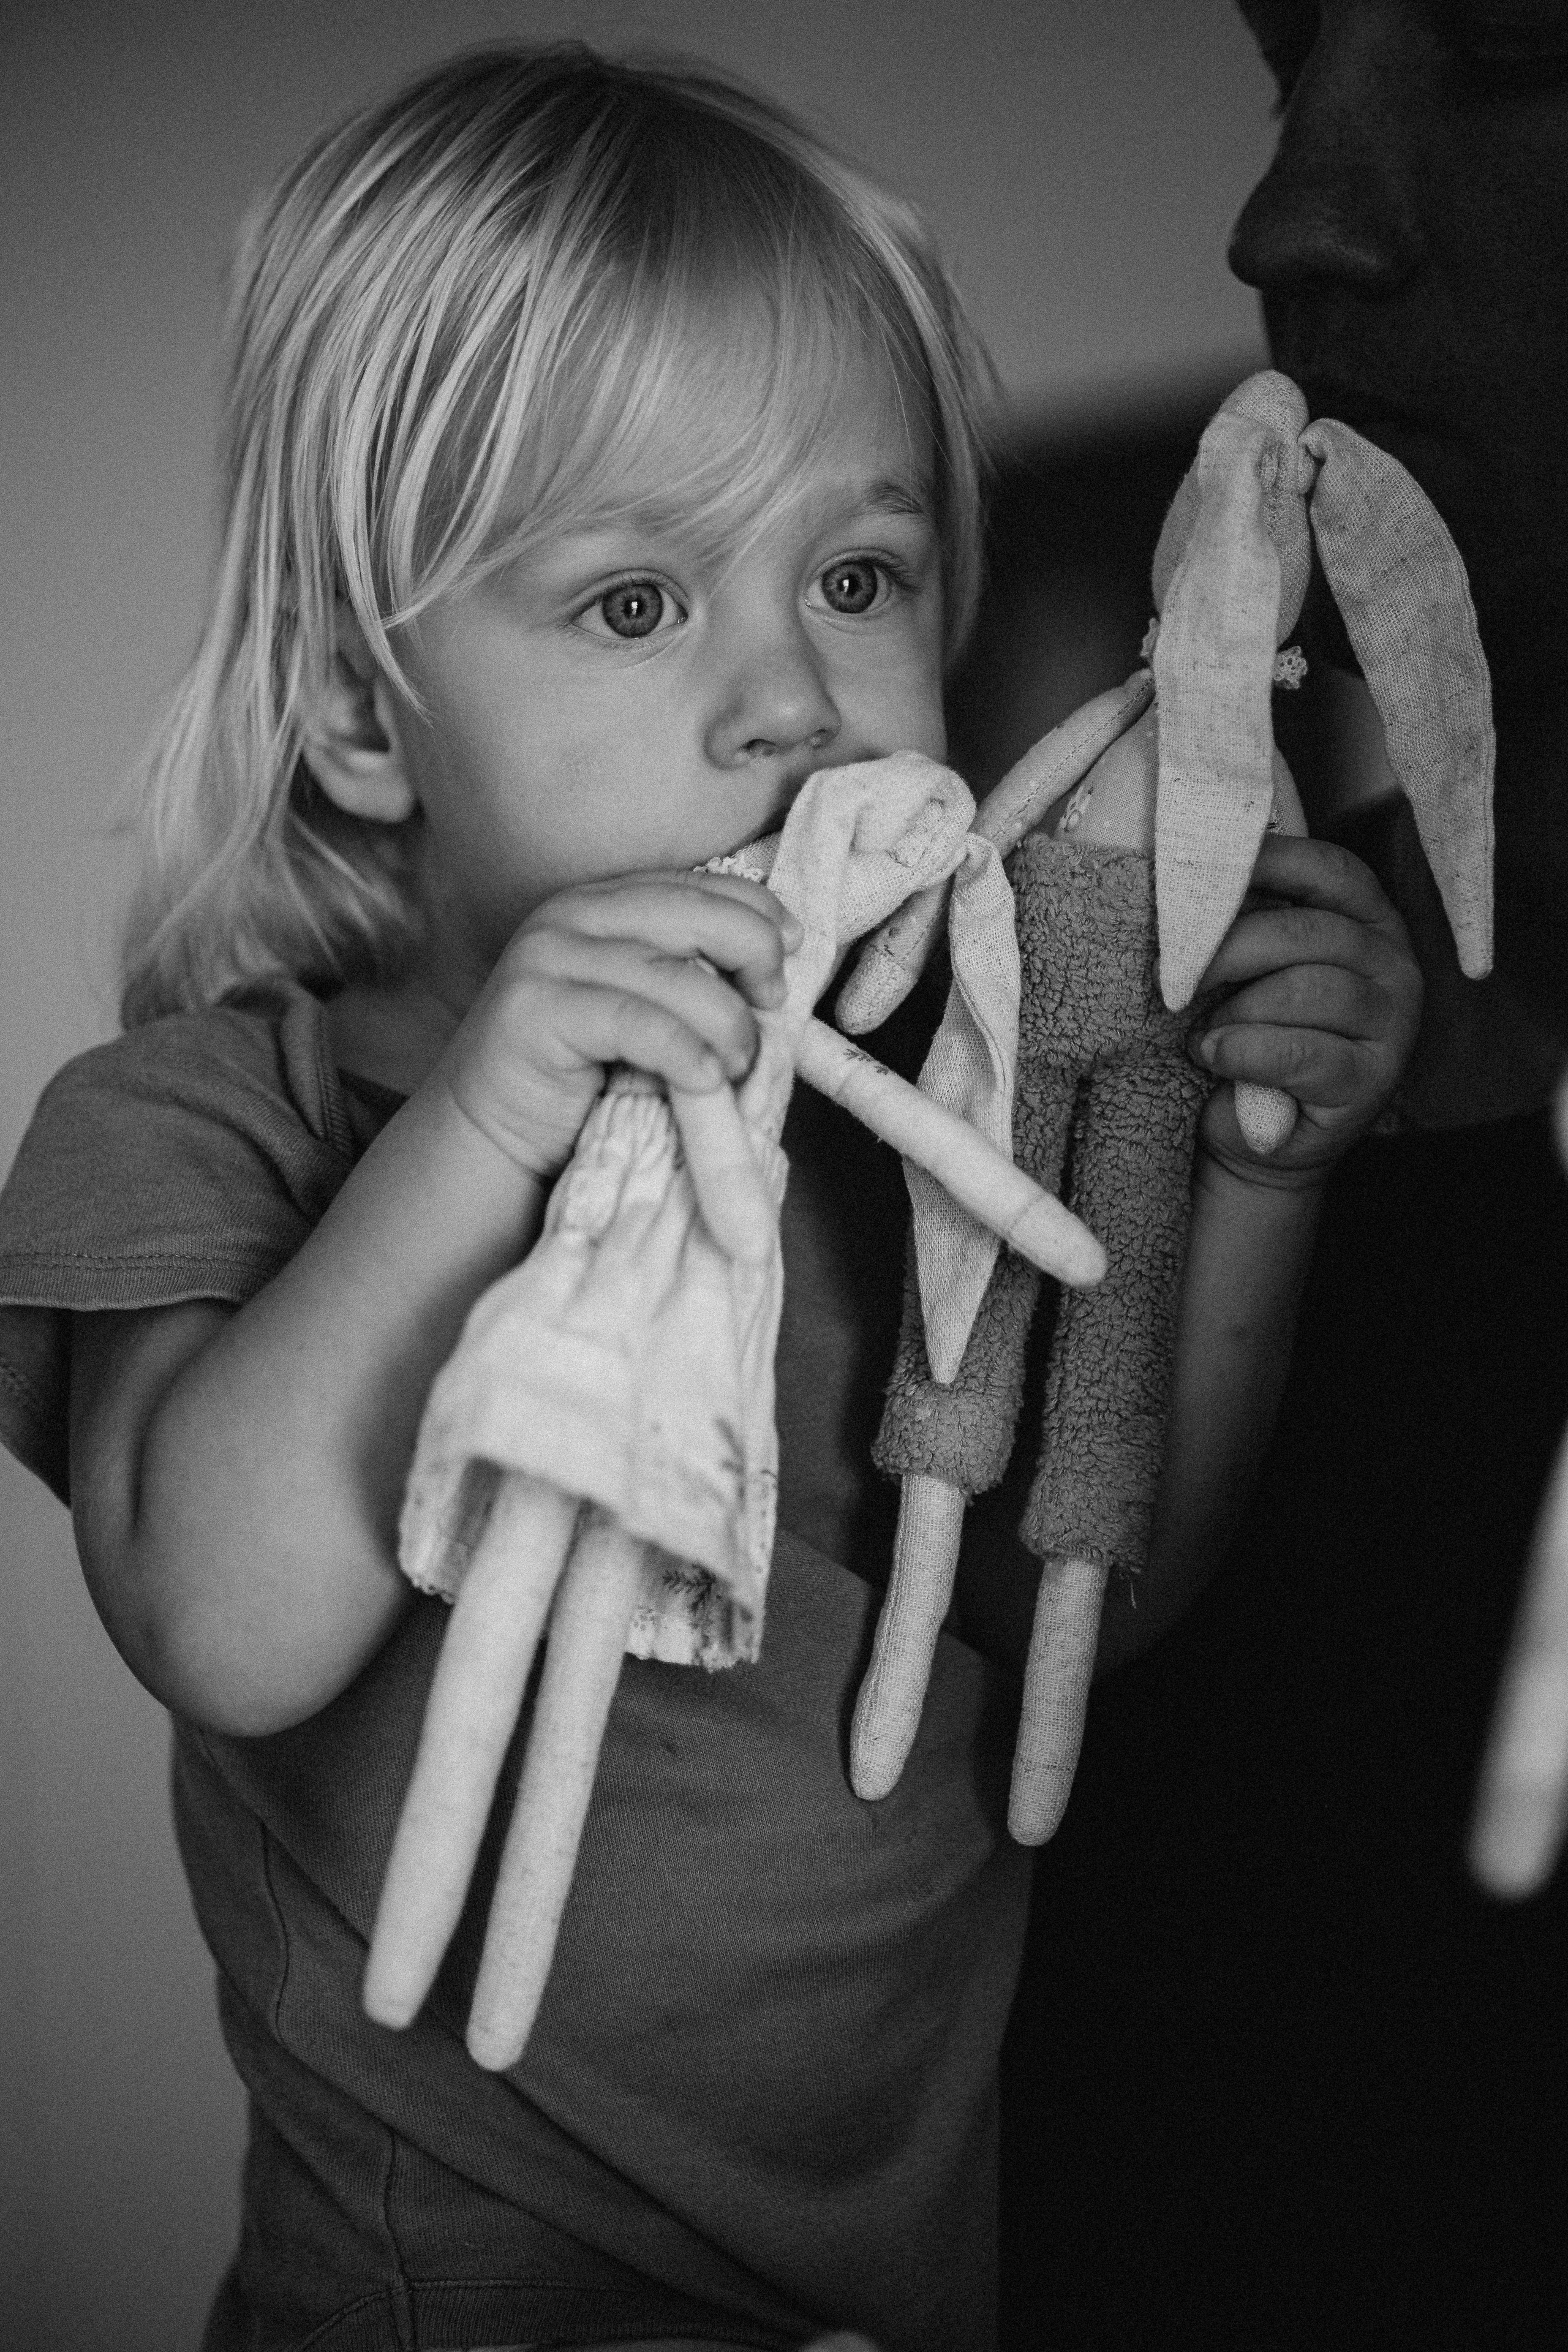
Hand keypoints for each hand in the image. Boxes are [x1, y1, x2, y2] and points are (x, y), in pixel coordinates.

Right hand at [439, 870, 800, 1181]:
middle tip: (771, 1008)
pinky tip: (703, 1079)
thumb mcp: (650, 1016)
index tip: (791, 952)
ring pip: (673, 974)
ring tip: (738, 1065)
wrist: (493, 1141)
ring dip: (725, 1022)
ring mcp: (547, 957)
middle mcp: (572, 915)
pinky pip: (636, 1021)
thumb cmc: (584, 1083)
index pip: (700, 884)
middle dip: (752, 955)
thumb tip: (776, 975)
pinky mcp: (534, 1009)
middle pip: (694, 914)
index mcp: (605, 902)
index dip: (758, 913)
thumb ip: (694, 980)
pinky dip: (684, 1052)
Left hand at [1187, 835, 1422, 1182]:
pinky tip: (1215, 1056)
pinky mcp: (1370, 1080)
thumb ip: (1245, 920)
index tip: (1208, 867)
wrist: (1253, 1138)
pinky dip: (1243, 1052)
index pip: (1328, 869)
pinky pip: (1298, 1053)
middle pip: (1304, 932)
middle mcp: (1394, 966)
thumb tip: (1194, 879)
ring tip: (1209, 1030)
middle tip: (1177, 978)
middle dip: (1227, 951)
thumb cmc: (1249, 1037)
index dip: (1269, 861)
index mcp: (1368, 921)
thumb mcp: (1250, 968)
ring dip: (1236, 1011)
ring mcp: (1392, 1025)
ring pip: (1302, 990)